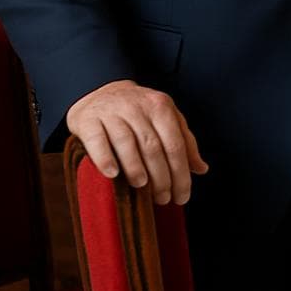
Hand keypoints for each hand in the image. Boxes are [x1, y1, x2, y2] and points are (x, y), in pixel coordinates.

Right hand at [66, 79, 208, 204]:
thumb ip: (185, 141)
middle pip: (153, 147)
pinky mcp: (88, 120)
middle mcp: (137, 107)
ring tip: (142, 186)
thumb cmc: (139, 112)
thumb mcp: (166, 118)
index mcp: (161, 106)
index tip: (182, 197)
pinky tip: (112, 174)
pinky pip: (97, 140)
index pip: (175, 144)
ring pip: (127, 143)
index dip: (181, 174)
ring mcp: (111, 112)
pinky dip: (105, 159)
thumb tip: (202, 169)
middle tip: (163, 199)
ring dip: (136, 168)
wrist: (101, 91)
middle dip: (161, 177)